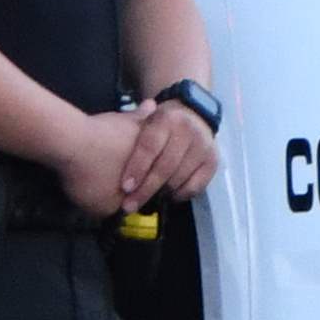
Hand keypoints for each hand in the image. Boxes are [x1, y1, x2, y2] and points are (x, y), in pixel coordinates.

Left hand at [119, 89, 225, 208]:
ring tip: (145, 202)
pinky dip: (180, 194)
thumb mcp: (143, 121)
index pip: (149, 147)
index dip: (136, 169)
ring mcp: (203, 145)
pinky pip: (195, 185)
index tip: (124, 188)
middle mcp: (187, 130)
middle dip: (145, 189)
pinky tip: (167, 197)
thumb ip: (126, 136)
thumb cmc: (158, 124)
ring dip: (160, 193)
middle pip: (165, 166)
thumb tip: (106, 145)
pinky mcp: (212, 160)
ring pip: (179, 178)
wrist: (192, 113)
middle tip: (129, 205)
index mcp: (165, 119)